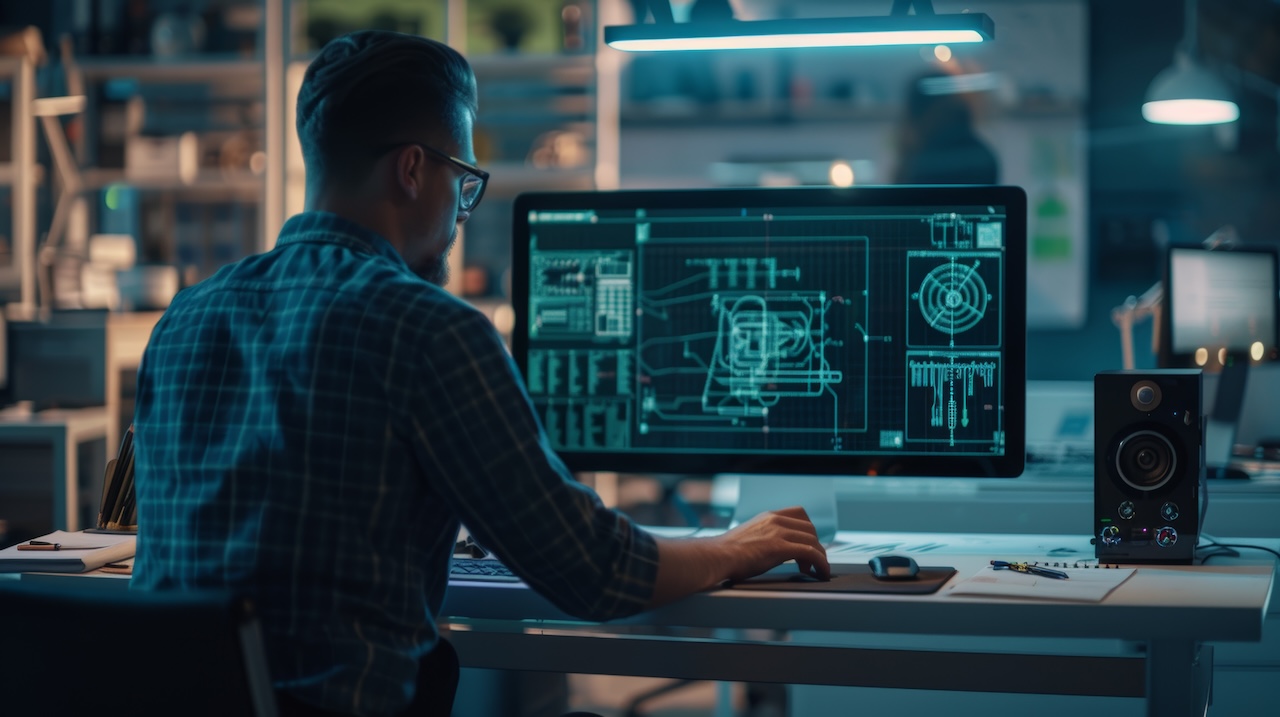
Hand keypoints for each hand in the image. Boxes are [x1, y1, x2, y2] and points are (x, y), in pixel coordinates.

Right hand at [713, 506, 829, 581]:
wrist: (716, 556)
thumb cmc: (725, 553)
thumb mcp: (747, 536)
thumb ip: (762, 537)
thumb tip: (766, 550)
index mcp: (767, 516)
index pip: (799, 513)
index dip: (808, 529)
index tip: (807, 542)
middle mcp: (775, 520)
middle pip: (809, 528)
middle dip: (814, 545)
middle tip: (809, 561)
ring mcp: (778, 532)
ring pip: (813, 540)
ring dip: (819, 557)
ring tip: (814, 570)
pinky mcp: (781, 547)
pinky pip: (811, 553)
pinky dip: (820, 563)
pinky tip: (819, 573)